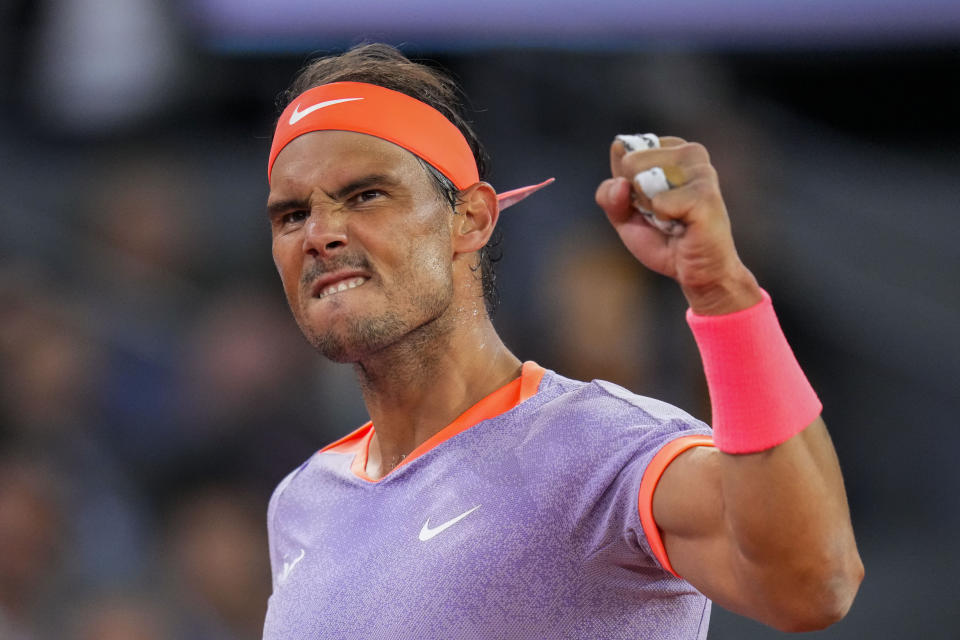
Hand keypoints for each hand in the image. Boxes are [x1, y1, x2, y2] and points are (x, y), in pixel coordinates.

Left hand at [595, 136, 761, 314]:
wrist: (697, 272)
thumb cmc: (664, 240)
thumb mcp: (624, 216)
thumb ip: (608, 195)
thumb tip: (620, 184)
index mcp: (672, 148)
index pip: (622, 151)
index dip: (624, 185)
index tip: (648, 201)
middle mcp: (690, 151)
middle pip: (630, 161)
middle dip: (636, 197)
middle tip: (663, 213)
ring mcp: (701, 170)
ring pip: (642, 180)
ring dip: (650, 210)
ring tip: (674, 219)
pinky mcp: (705, 193)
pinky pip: (660, 203)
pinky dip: (663, 222)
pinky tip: (685, 226)